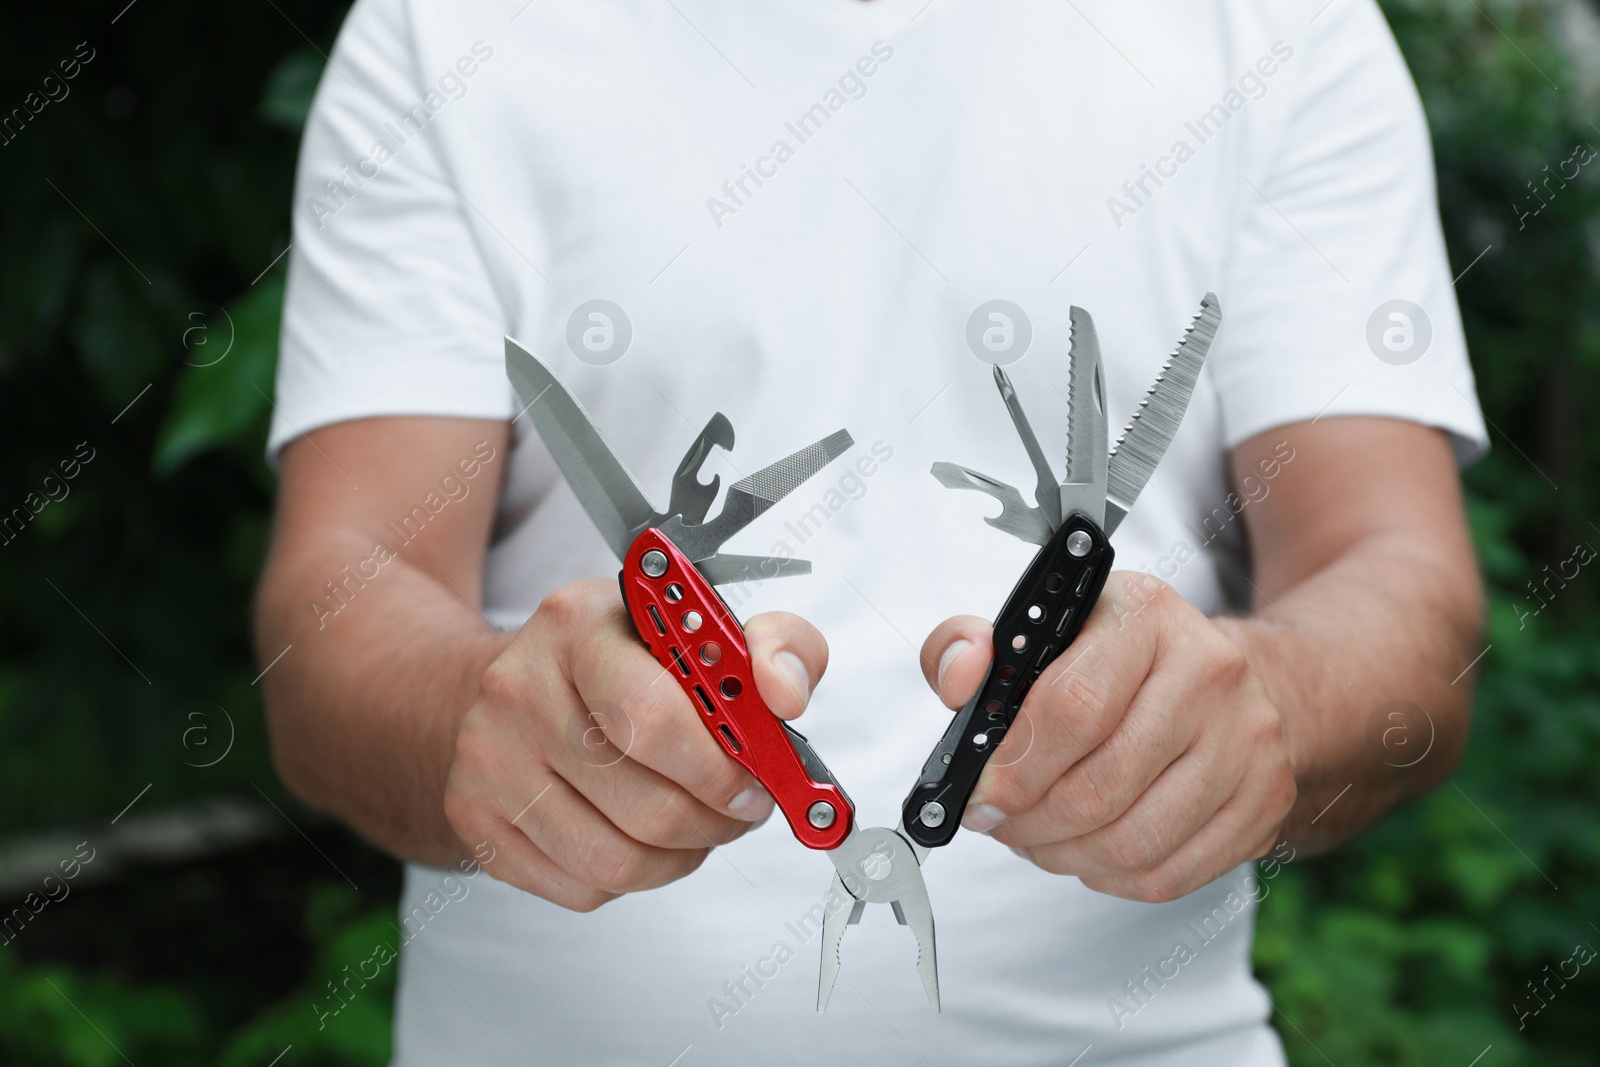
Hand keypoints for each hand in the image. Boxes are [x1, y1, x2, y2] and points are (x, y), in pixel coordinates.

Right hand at [445, 578, 826, 911]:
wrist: (506, 689)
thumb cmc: (621, 662)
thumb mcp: (698, 626)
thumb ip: (774, 642)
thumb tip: (787, 692)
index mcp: (578, 623)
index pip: (654, 717)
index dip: (721, 767)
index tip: (756, 777)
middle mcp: (518, 688)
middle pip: (647, 805)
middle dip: (716, 821)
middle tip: (740, 809)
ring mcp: (488, 760)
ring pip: (618, 862)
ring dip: (682, 857)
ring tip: (697, 825)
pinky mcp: (476, 821)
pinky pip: (582, 888)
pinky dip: (633, 877)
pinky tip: (641, 836)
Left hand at [921, 572, 1295, 901]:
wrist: (1227, 675)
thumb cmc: (1114, 659)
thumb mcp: (1040, 630)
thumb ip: (970, 644)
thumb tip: (959, 676)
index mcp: (1145, 615)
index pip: (1074, 707)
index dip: (1014, 767)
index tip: (980, 793)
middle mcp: (1211, 670)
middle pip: (1100, 786)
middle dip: (1030, 821)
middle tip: (1000, 824)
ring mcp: (1249, 739)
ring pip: (1133, 840)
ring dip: (1064, 855)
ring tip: (1035, 840)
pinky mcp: (1267, 800)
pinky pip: (1170, 872)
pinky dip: (1111, 877)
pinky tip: (1086, 853)